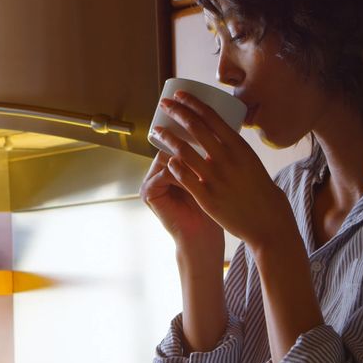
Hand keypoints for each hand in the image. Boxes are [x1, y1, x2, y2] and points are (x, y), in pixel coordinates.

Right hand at [139, 146, 225, 261]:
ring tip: (204, 170)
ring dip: (186, 163)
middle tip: (208, 149)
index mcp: (171, 165)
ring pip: (167, 159)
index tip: (213, 136)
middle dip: (189, 148)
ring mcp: (150, 181)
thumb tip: (215, 128)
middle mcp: (157, 171)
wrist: (203, 234)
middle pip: (170, 148)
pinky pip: (163, 174)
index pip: (179, 142)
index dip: (194, 138)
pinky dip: (180, 175)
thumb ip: (204, 156)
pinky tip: (196, 180)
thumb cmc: (212, 206)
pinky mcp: (147, 193)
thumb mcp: (208, 177)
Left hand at [150, 91, 297, 250]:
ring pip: (183, 151)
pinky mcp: (206, 197)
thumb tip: (219, 135)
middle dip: (176, 112)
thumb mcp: (251, 162)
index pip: (212, 117)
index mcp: (240, 146)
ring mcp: (215, 178)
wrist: (268, 222)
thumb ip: (234, 149)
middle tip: (164, 104)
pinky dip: (172, 165)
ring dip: (167, 137)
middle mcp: (227, 158)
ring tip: (157, 131)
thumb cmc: (261, 191)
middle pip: (195, 127)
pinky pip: (183, 176)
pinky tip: (166, 159)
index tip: (179, 94)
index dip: (192, 103)